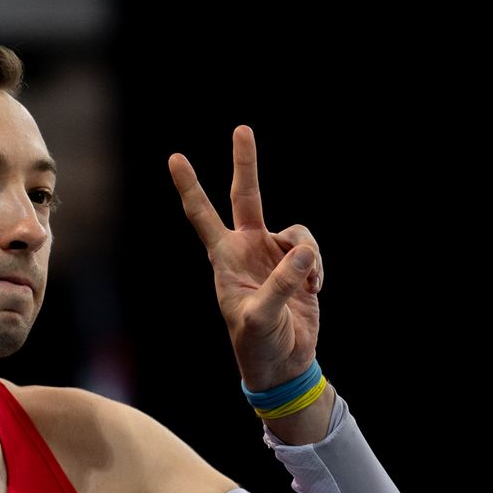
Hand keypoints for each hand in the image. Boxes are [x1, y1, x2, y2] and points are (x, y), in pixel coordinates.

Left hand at [169, 126, 321, 389]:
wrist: (283, 363)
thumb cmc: (258, 343)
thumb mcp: (262, 317)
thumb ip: (282, 282)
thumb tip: (305, 252)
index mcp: (225, 259)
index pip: (203, 215)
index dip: (190, 187)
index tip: (175, 158)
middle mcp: (247, 250)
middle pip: (246, 196)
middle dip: (246, 164)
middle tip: (241, 129)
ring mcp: (274, 256)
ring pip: (296, 231)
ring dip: (308, 253)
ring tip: (310, 283)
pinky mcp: (299, 266)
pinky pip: (312, 251)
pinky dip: (317, 267)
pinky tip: (314, 289)